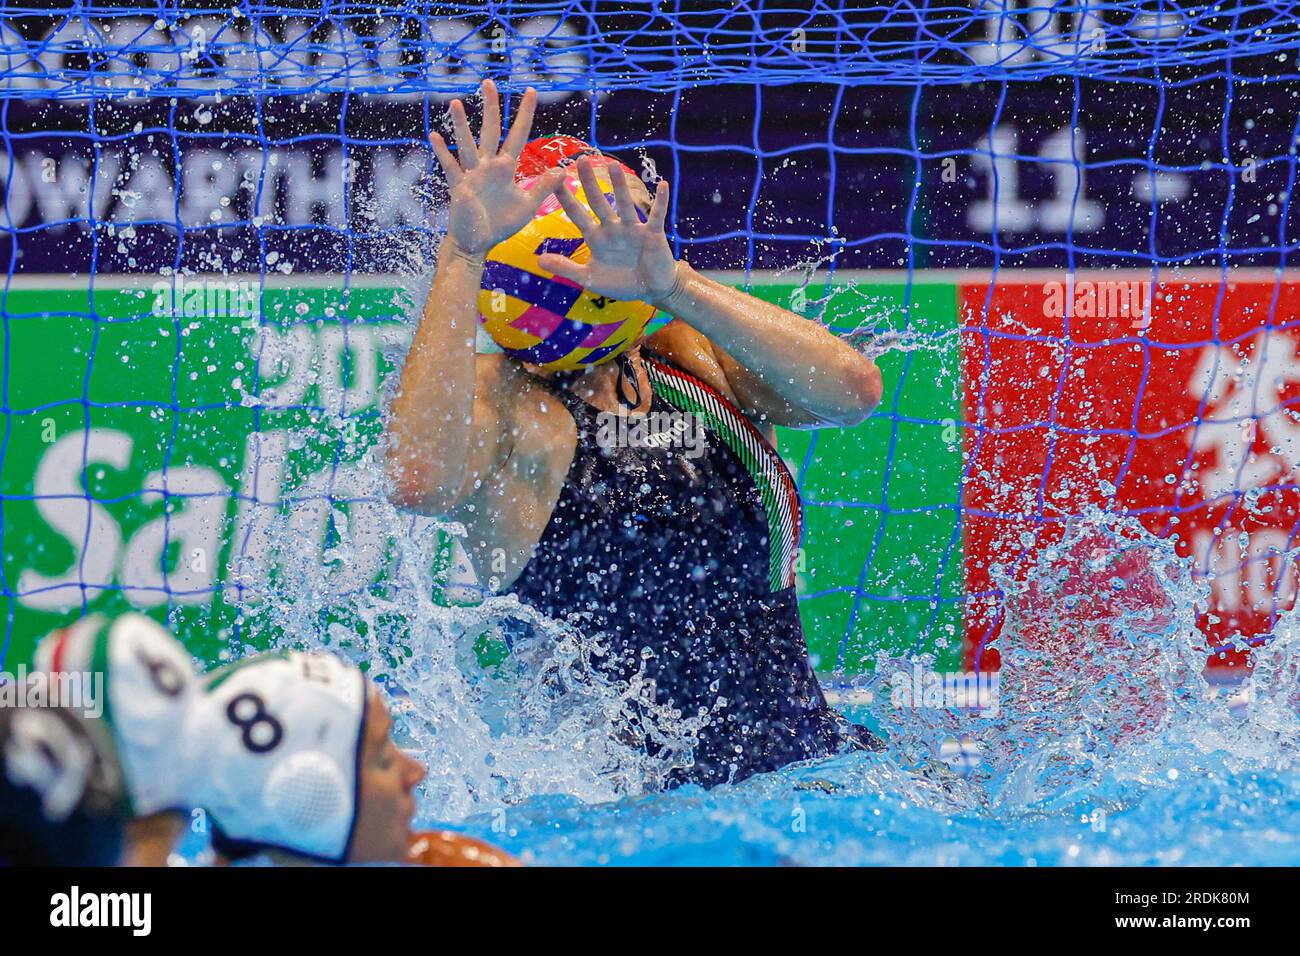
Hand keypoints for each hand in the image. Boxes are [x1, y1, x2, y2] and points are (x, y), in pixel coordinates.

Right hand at [429, 78, 566, 257]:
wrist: (478, 243)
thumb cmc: (500, 224)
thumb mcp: (527, 205)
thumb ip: (543, 188)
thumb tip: (562, 170)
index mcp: (506, 168)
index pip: (518, 135)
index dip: (525, 114)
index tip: (531, 91)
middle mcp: (488, 166)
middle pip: (491, 131)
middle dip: (491, 107)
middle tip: (489, 82)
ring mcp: (472, 174)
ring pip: (467, 144)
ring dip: (462, 125)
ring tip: (456, 103)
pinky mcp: (459, 187)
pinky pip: (451, 167)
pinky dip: (443, 152)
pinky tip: (434, 136)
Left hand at [537, 157, 682, 308]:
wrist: (651, 290)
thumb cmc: (621, 282)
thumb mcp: (590, 278)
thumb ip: (566, 268)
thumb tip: (539, 261)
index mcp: (597, 238)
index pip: (578, 215)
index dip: (566, 199)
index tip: (553, 181)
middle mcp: (613, 229)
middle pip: (599, 203)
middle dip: (589, 183)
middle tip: (581, 160)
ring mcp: (633, 230)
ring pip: (625, 205)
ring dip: (620, 186)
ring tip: (613, 166)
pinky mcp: (653, 234)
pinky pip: (657, 215)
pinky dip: (661, 202)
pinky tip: (663, 184)